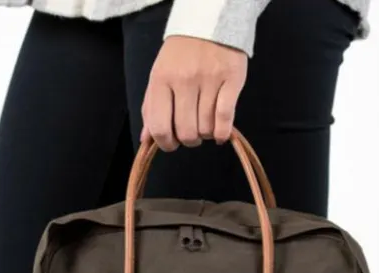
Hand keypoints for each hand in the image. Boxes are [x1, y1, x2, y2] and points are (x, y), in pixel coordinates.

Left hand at [141, 37, 247, 151]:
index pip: (160, 127)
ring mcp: (209, 79)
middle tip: (191, 133)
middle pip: (186, 132)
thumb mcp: (159, 76)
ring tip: (205, 123)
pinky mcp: (232, 79)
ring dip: (205, 134)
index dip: (166, 144)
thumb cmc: (180, 55)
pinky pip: (225, 119)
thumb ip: (151, 108)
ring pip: (206, 128)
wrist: (209, 23)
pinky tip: (220, 134)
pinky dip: (222, 133)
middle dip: (188, 140)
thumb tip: (146, 141)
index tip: (172, 144)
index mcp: (162, 79)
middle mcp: (185, 79)